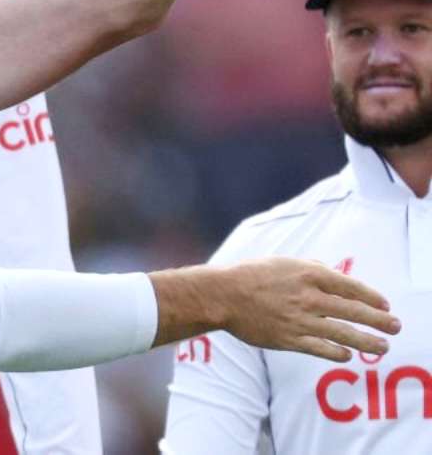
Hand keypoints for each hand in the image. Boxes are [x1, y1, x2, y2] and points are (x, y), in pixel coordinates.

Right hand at [217, 257, 398, 360]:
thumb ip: (311, 268)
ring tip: (382, 347)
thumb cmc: (251, 275)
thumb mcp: (283, 262)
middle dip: (379, 320)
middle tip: (396, 326)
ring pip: (343, 333)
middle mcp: (308, 297)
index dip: (372, 296)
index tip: (384, 304)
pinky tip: (348, 355)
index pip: (351, 286)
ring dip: (367, 342)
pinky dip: (338, 353)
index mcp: (308, 274)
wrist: (222, 295)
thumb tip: (335, 274)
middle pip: (354, 310)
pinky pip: (321, 348)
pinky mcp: (288, 339)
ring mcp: (299, 320)